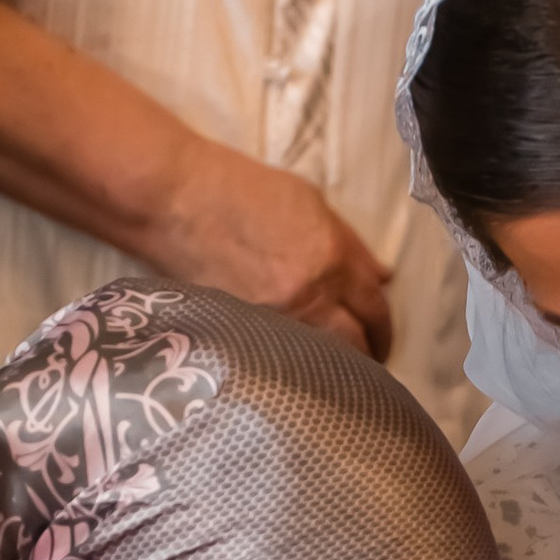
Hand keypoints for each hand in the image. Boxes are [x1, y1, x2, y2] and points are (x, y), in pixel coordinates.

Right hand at [149, 133, 392, 359]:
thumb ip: (349, 243)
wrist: (175, 199)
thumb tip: (382, 277)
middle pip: (356, 343)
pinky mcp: (242, 330)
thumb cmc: (239, 188)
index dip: (384, 329)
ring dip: (334, 367)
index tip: (382, 338)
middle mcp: (310, 294)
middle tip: (367, 363)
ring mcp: (274, 317)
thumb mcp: (306, 200)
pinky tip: (297, 364)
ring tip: (336, 372)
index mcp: (332, 258)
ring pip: (320, 358)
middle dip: (367, 356)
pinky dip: (295, 363)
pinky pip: (281, 356)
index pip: (375, 308)